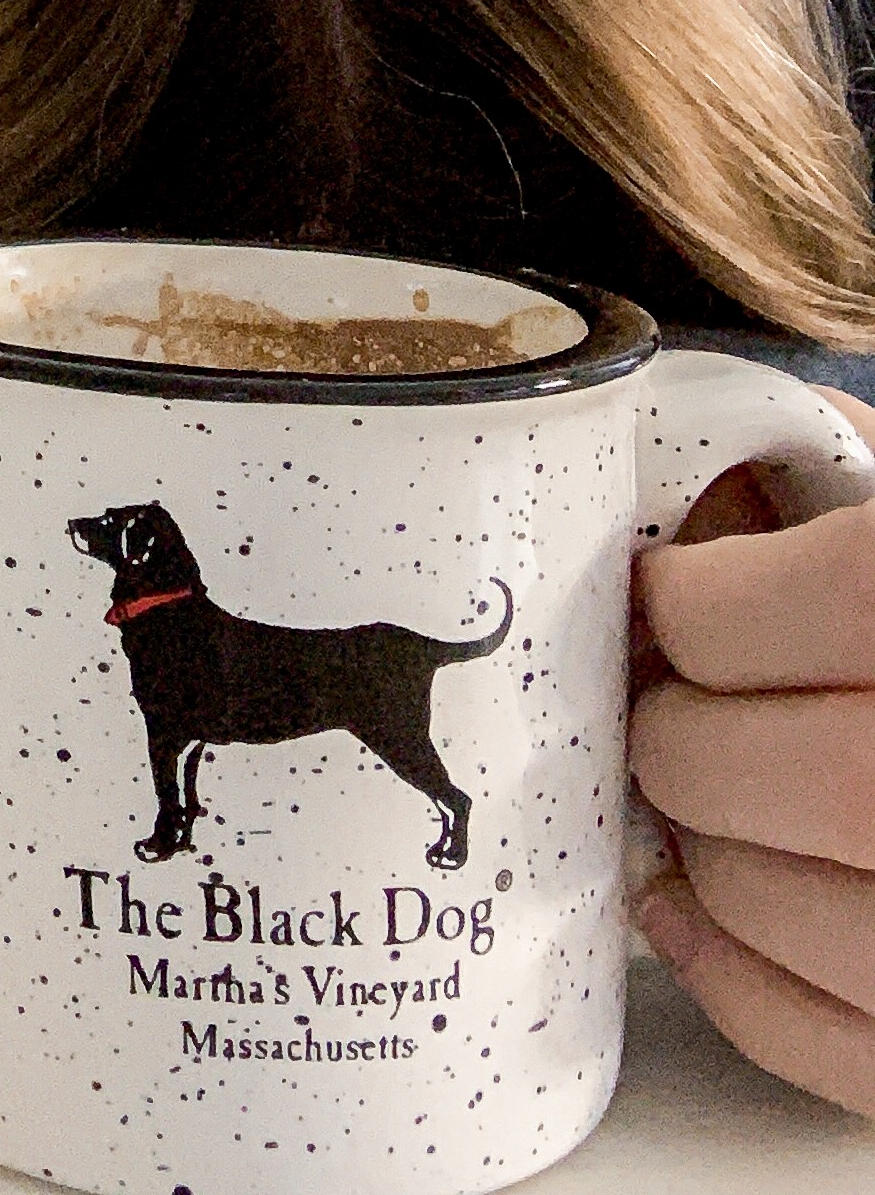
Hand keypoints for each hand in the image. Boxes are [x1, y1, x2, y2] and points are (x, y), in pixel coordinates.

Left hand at [630, 388, 874, 1113]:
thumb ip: (834, 473)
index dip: (680, 604)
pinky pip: (817, 1037)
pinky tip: (706, 906)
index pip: (729, 619)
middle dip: (676, 727)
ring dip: (702, 844)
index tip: (675, 595)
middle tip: (681, 696)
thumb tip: (689, 486)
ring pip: (757, 901)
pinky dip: (733, 975)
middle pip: (728, 765)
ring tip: (715, 790)